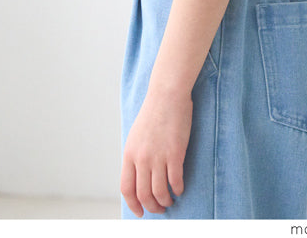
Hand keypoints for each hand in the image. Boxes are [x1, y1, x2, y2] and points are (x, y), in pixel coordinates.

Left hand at [120, 86, 192, 216]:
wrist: (166, 95)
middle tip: (159, 208)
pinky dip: (178, 189)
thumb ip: (135, 156)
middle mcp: (141, 158)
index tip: (140, 212)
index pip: (126, 188)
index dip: (133, 204)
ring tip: (170, 200)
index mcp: (129, 153)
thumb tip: (139, 177)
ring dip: (166, 201)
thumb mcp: (136, 136)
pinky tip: (180, 188)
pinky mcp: (175, 153)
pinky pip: (175, 181)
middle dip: (152, 207)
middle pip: (144, 194)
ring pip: (160, 192)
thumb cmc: (153, 113)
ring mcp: (158, 156)